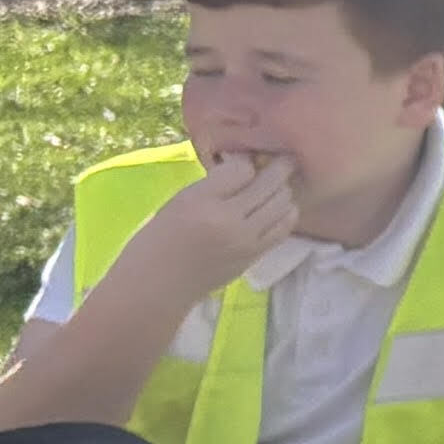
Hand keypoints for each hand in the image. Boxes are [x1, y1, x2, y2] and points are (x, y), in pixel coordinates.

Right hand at [120, 151, 305, 301]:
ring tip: (278, 184)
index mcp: (200, 200)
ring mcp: (245, 239)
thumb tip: (247, 166)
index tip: (245, 159)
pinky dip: (286, 212)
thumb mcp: (179, 201)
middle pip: (270, 182)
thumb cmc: (160, 238)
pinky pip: (284, 227)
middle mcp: (227, 218)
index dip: (247, 160)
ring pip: (283, 202)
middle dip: (279, 166)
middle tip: (282, 159)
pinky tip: (280, 207)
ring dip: (284, 189)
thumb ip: (214, 184)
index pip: (242, 169)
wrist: (157, 284)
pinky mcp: (255, 255)